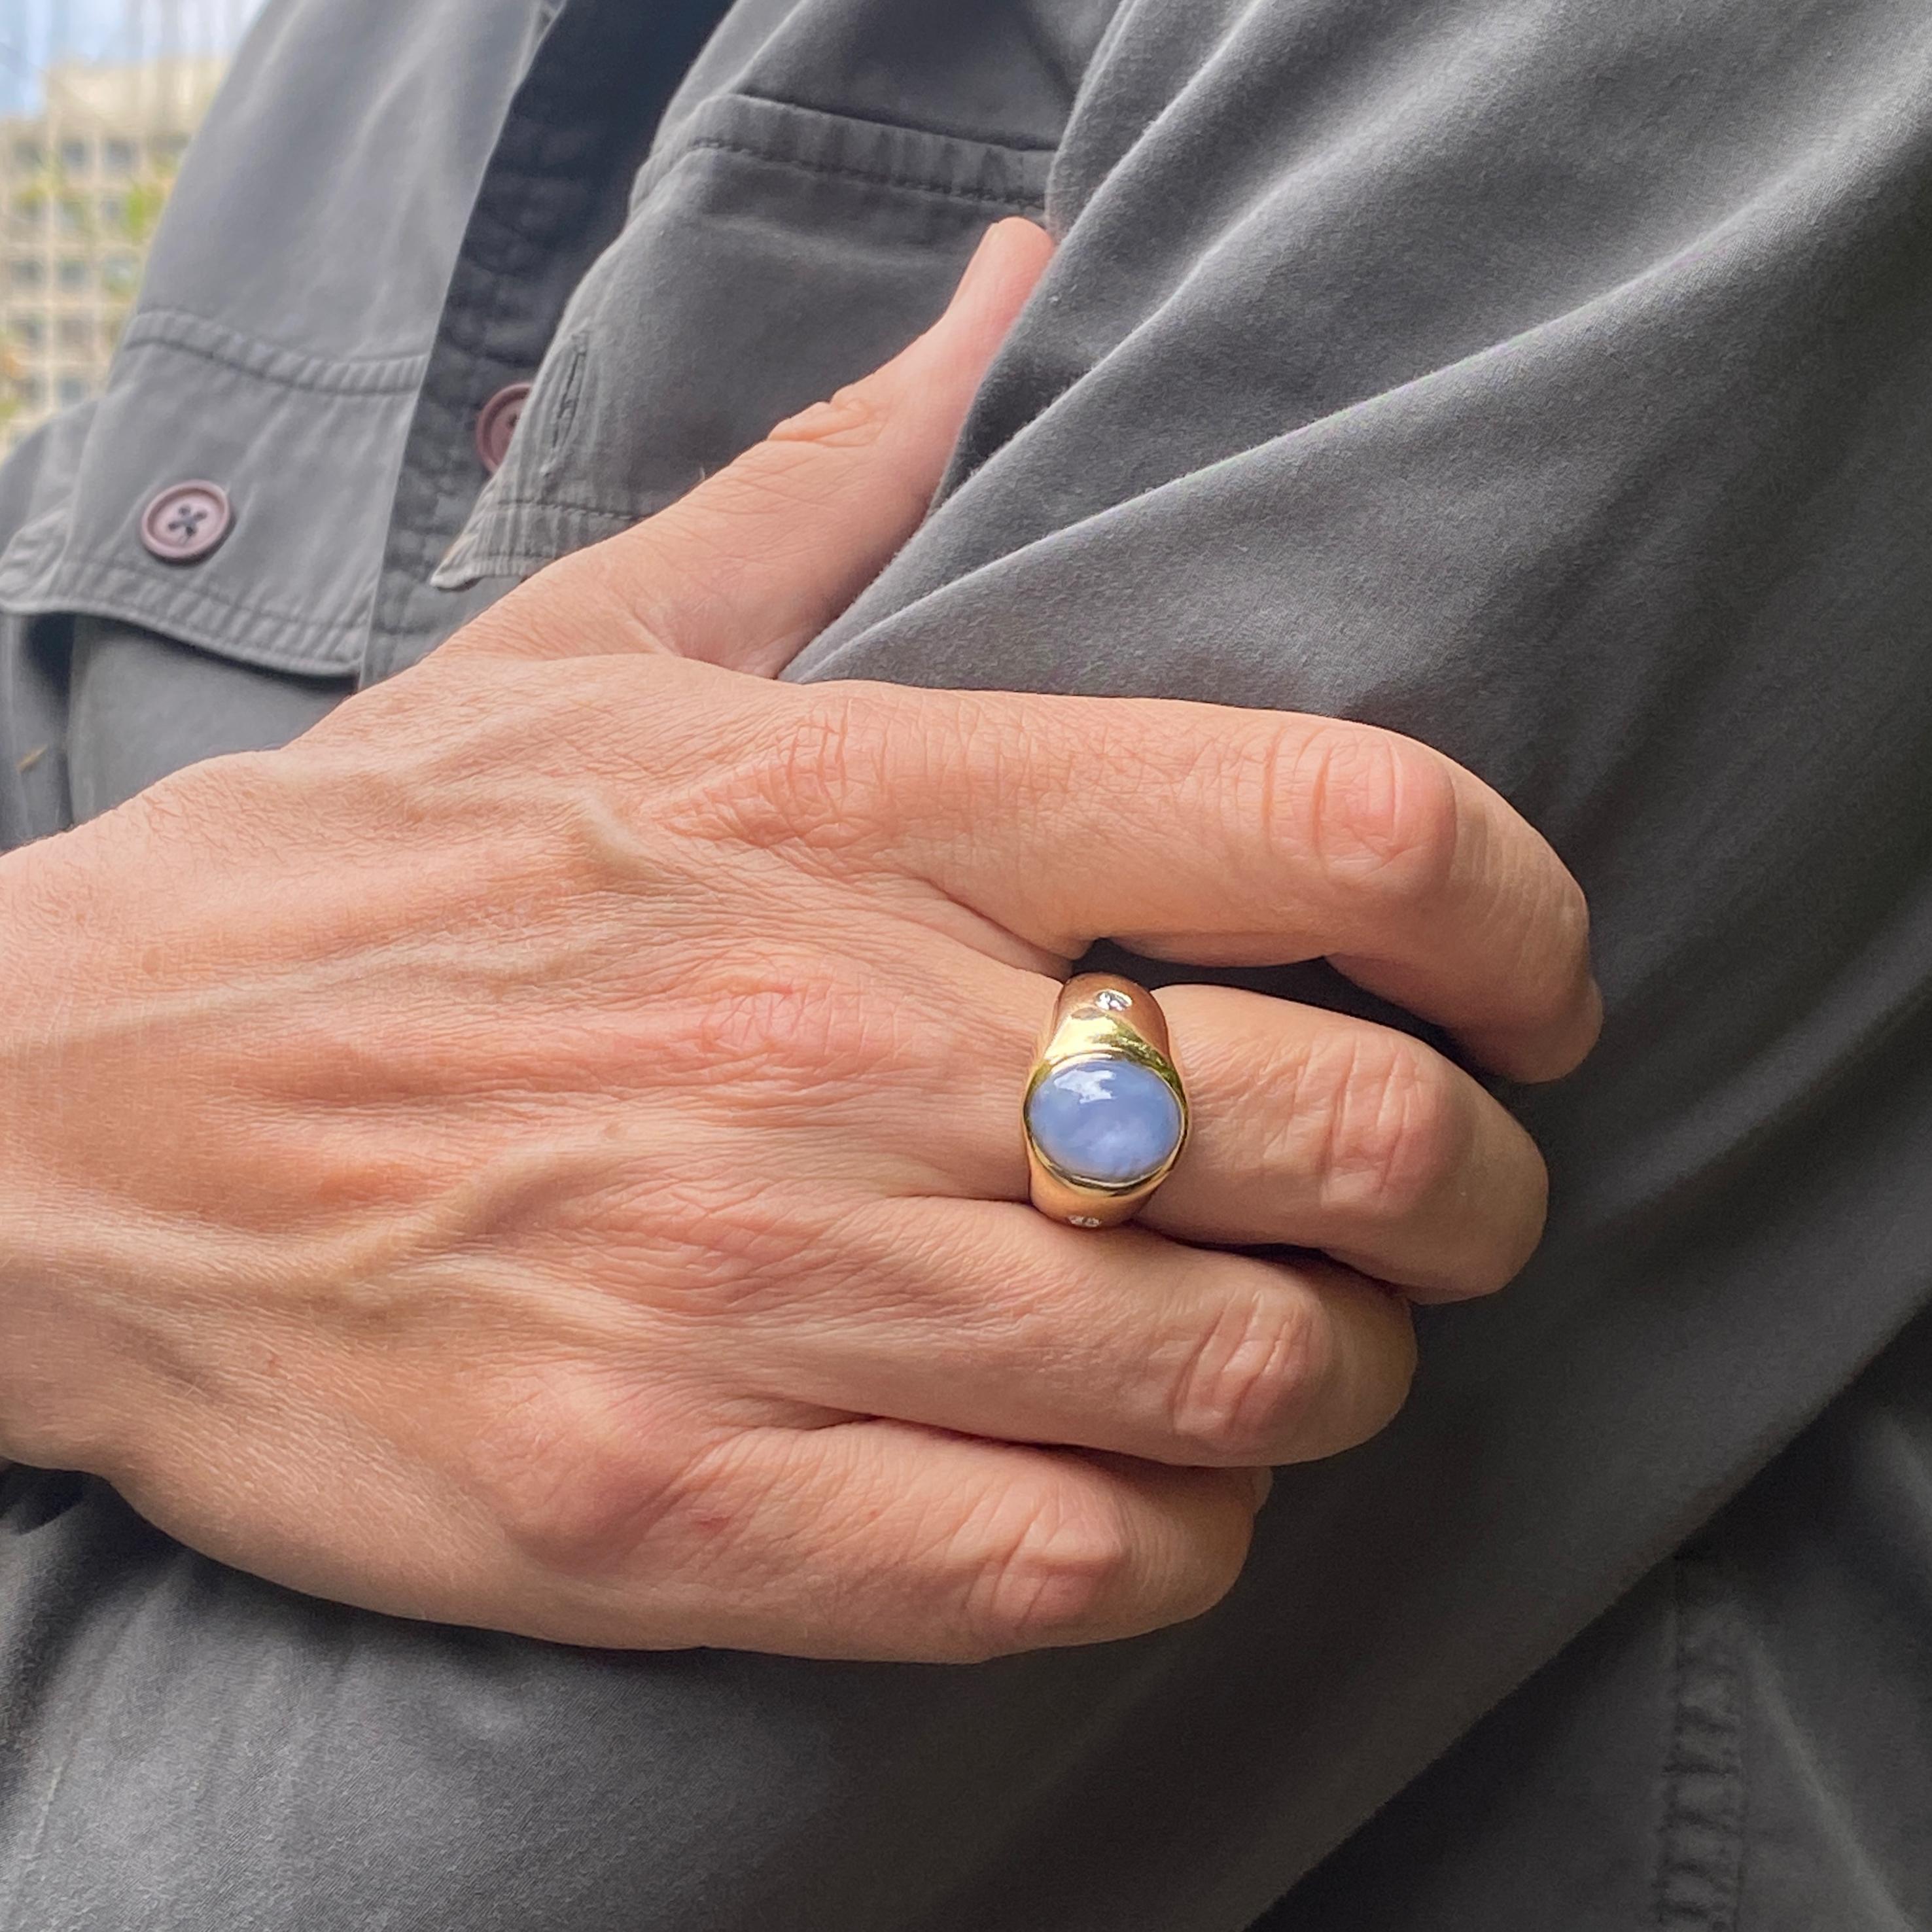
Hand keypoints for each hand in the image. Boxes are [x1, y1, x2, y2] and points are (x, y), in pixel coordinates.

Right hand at [0, 223, 1596, 1660]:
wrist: (51, 1122)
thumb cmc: (356, 885)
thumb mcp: (594, 642)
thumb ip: (843, 478)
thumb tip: (1017, 299)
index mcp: (849, 808)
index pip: (1335, 822)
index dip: (1520, 923)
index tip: (1533, 991)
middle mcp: (833, 1047)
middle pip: (1350, 1143)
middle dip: (1471, 1197)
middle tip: (1443, 1207)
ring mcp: (751, 1296)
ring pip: (1237, 1383)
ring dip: (1333, 1381)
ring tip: (1297, 1351)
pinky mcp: (666, 1507)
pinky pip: (1066, 1564)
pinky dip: (1176, 1541)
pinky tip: (1147, 1491)